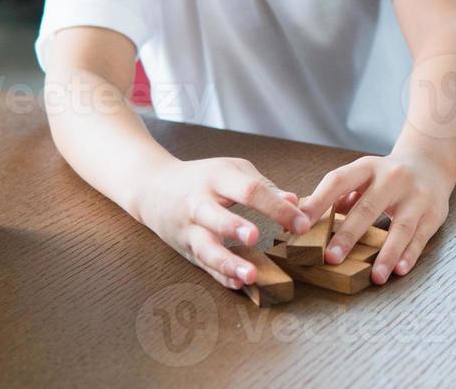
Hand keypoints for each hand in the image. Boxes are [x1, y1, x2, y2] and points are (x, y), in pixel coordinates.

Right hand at [134, 157, 310, 290]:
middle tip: (255, 237)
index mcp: (217, 178)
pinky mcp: (186, 250)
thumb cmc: (204, 178)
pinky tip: (237, 284)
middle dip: (234, 226)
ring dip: (226, 262)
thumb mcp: (232, 171)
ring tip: (249, 275)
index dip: (275, 206)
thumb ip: (263, 187)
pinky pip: (203, 266)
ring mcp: (189, 229)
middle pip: (215, 215)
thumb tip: (295, 201)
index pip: (248, 190)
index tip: (302, 223)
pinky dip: (219, 276)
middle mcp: (199, 204)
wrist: (153, 188)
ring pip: (204, 248)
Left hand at [297, 152, 453, 285]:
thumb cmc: (385, 177)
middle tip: (331, 258)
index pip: (338, 181)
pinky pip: (421, 236)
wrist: (430, 163)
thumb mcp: (362, 176)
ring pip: (401, 226)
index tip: (300, 225)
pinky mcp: (434, 213)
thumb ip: (337, 196)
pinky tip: (399, 270)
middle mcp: (393, 178)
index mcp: (367, 167)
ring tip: (375, 277)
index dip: (318, 202)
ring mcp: (416, 195)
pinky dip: (410, 254)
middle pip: (368, 207)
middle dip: (349, 234)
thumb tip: (300, 217)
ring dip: (387, 253)